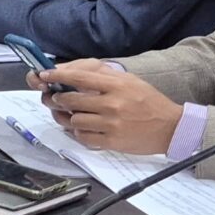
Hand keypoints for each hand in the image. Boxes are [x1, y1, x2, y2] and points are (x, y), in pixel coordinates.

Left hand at [40, 61, 182, 152]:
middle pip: (70, 100)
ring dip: (68, 118)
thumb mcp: (130, 81)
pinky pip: (83, 137)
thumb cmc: (149, 101)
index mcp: (116, 85)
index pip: (79, 77)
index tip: (44, 75)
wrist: (169, 127)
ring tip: (72, 114)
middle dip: (58, 99)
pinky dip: (79, 133)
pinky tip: (84, 128)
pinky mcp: (111, 142)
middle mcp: (112, 104)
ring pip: (74, 120)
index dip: (57, 76)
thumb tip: (75, 73)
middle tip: (56, 98)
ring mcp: (111, 124)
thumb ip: (104, 76)